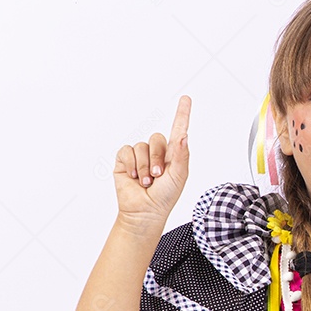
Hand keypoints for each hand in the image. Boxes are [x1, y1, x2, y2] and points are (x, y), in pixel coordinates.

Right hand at [113, 95, 190, 225]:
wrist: (144, 212)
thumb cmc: (165, 196)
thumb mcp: (179, 176)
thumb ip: (182, 155)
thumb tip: (185, 135)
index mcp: (174, 154)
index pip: (178, 129)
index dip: (182, 114)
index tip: (186, 99)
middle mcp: (157, 152)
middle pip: (157, 139)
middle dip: (157, 159)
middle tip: (157, 176)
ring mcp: (140, 155)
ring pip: (142, 147)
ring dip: (144, 167)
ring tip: (146, 182)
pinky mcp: (124, 160)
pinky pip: (127, 151)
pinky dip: (131, 165)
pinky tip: (132, 178)